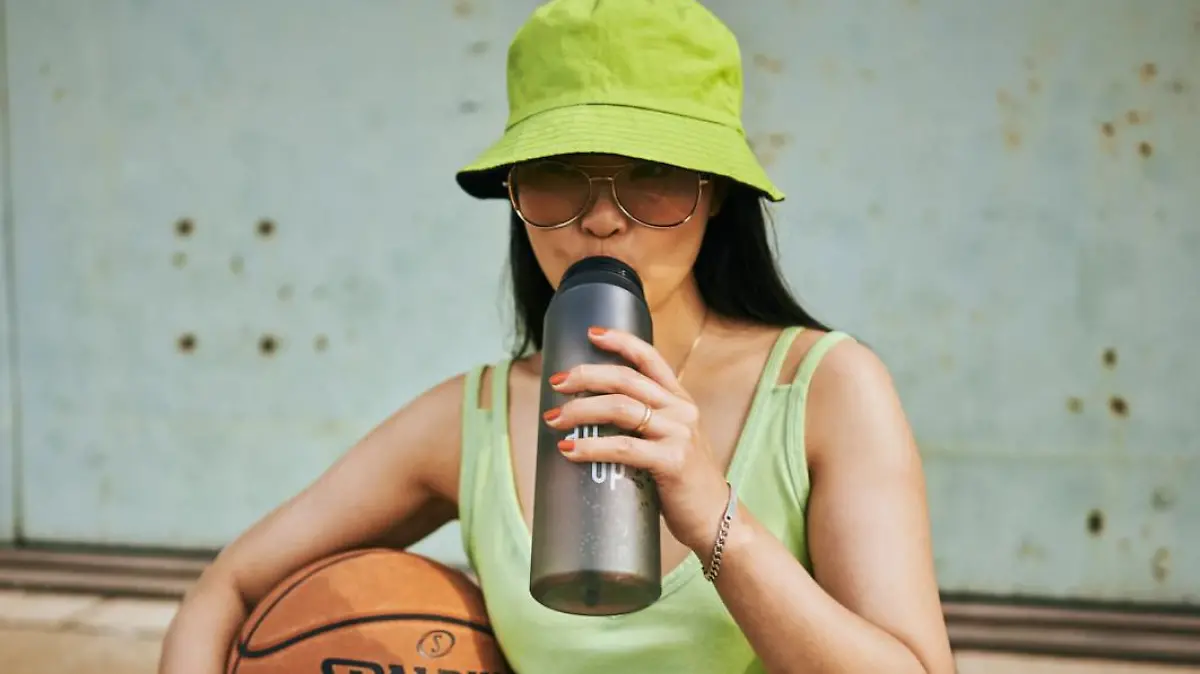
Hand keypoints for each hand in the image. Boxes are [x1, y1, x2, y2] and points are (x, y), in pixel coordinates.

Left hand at [541, 325, 730, 555]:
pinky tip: (569, 450)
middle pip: (626, 379)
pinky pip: (624, 447)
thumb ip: (643, 423)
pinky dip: (592, 447)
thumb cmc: (683, 481)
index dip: (621, 341)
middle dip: (585, 377)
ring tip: (555, 420)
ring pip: (620, 408)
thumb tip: (591, 416)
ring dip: (580, 411)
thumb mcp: (670, 440)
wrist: (715, 519)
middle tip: (556, 384)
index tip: (591, 333)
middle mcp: (681, 410)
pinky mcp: (673, 461)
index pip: (650, 358)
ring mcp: (679, 434)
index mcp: (679, 400)